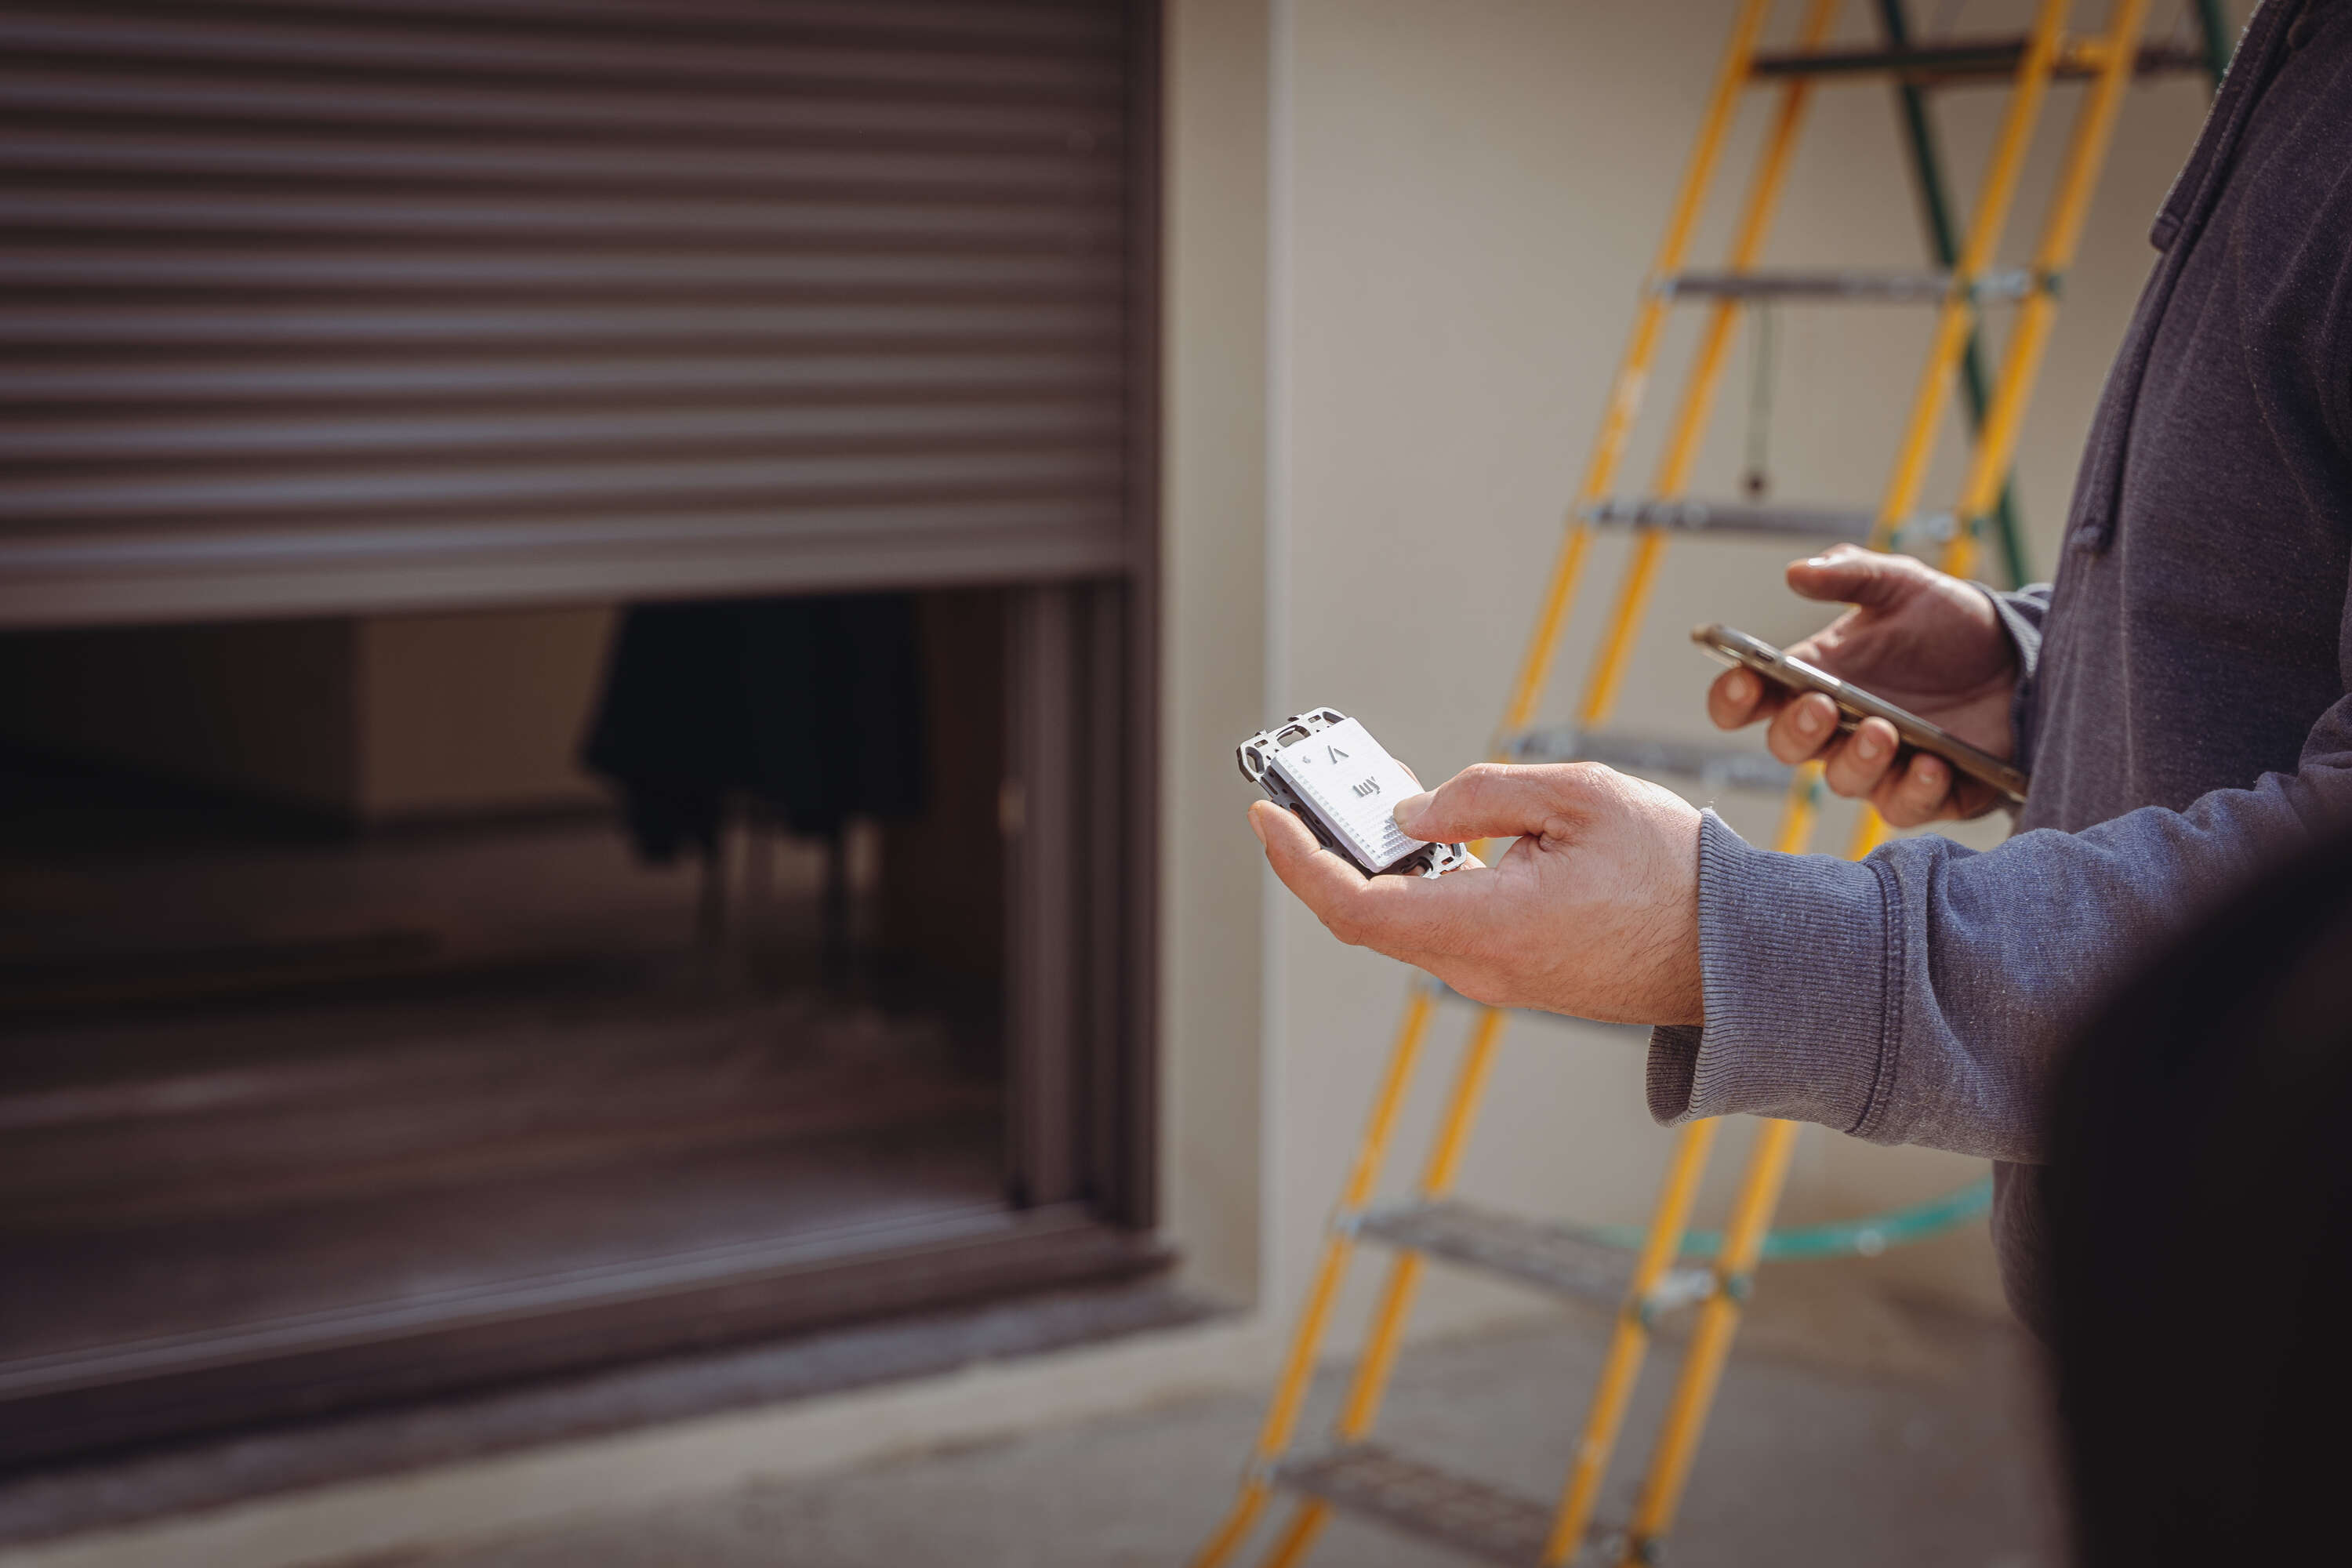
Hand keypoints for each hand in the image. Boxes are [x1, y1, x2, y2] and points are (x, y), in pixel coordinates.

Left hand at [1248, 762, 1703, 1024]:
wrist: (1739, 951)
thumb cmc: (1674, 874)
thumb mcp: (1577, 797)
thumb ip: (1482, 797)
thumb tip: (1412, 814)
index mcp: (1487, 926)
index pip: (1355, 905)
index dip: (1298, 860)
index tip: (1267, 815)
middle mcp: (1480, 967)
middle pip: (1374, 912)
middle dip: (1336, 847)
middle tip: (1319, 785)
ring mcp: (1497, 979)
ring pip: (1410, 917)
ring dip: (1384, 861)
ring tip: (1379, 796)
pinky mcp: (1516, 975)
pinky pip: (1447, 926)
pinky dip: (1425, 880)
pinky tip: (1433, 836)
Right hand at [1709, 544, 2019, 824]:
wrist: (2022, 656)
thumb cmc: (1947, 623)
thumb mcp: (1902, 585)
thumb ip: (1850, 574)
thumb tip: (1796, 572)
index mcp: (1816, 679)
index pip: (1752, 701)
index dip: (1733, 699)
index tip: (1743, 682)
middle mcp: (1839, 729)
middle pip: (1789, 747)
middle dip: (1797, 731)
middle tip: (1822, 707)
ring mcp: (1881, 764)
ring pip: (1845, 782)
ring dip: (1858, 760)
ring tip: (1885, 731)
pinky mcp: (1930, 792)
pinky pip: (1906, 807)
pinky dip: (1916, 790)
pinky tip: (1932, 763)